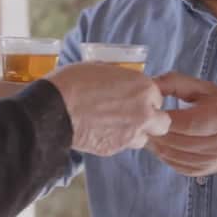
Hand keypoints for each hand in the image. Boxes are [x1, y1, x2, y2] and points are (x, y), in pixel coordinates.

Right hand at [46, 63, 169, 156]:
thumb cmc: (74, 82)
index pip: (158, 97)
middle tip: (134, 115)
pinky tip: (99, 131)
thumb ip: (121, 78)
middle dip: (151, 120)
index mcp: (143, 88)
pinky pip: (122, 146)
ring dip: (134, 132)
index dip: (146, 98)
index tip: (134, 98)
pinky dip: (115, 140)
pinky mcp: (115, 149)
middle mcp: (143, 112)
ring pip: (143, 138)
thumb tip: (121, 82)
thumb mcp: (102, 68)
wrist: (54, 109)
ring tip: (113, 124)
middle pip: (162, 123)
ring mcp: (131, 134)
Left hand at [148, 72, 216, 176]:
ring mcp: (214, 161)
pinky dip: (164, 155)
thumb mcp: (205, 89)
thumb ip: (177, 83)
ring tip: (147, 132)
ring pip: (174, 156)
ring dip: (156, 145)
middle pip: (178, 141)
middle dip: (156, 132)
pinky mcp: (205, 172)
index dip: (163, 119)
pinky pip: (177, 166)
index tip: (148, 111)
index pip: (186, 123)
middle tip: (140, 122)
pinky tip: (159, 144)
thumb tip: (150, 84)